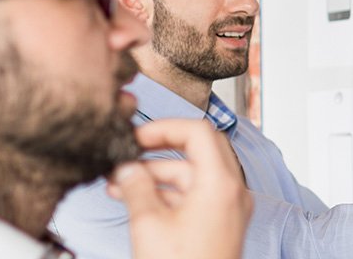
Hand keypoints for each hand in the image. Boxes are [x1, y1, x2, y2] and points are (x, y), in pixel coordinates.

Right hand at [108, 119, 251, 258]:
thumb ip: (136, 186)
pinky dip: (170, 193)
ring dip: (158, 175)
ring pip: (193, 175)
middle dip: (159, 150)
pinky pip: (196, 195)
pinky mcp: (221, 224)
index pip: (198, 131)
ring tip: (121, 183)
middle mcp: (231, 192)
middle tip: (130, 153)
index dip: (164, 127)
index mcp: (220, 183)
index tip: (138, 136)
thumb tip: (128, 168)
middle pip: (198, 149)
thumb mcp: (148, 223)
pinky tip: (138, 199)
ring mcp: (229, 208)